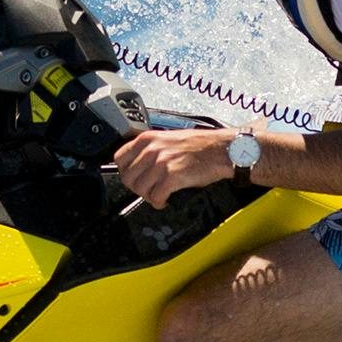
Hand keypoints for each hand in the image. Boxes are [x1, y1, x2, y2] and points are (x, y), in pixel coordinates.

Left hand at [113, 126, 241, 208]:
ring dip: (149, 196)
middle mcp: (152, 149)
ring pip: (140, 189)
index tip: (134, 178)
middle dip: (137, 188)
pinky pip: (156, 197)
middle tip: (148, 190)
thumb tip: (139, 165)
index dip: (125, 172)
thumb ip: (151, 149)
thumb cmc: (201, 145)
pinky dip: (159, 202)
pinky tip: (166, 200)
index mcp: (148, 138)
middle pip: (128, 177)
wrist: (222, 149)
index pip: (119, 158)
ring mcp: (161, 163)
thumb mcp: (169, 138)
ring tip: (159, 195)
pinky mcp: (172, 177)